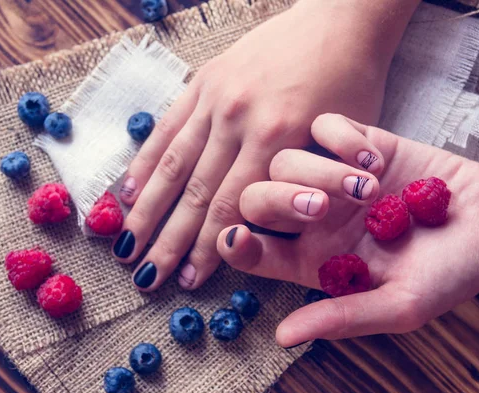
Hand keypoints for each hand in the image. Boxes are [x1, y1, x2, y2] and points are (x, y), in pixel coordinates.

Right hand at [113, 0, 420, 290]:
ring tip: (127, 243)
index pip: (232, 207)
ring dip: (147, 209)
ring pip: (174, 163)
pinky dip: (146, 160)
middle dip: (168, 241)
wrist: (338, 21)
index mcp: (278, 137)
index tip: (188, 281)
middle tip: (147, 277)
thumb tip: (276, 229)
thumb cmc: (350, 83)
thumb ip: (306, 182)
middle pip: (196, 193)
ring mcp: (216, 98)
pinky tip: (128, 190)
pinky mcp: (204, 80)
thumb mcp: (342, 138)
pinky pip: (168, 126)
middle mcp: (239, 120)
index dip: (206, 248)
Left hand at [216, 113, 478, 346]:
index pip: (250, 250)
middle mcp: (310, 217)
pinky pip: (322, 126)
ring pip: (284, 159)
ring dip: (321, 171)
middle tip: (325, 207)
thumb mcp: (400, 305)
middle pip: (255, 198)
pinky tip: (373, 157)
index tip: (239, 236)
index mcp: (310, 260)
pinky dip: (340, 137)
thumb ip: (341, 317)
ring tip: (370, 186)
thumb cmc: (450, 272)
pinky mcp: (356, 143)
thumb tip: (282, 337)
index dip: (233, 244)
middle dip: (279, 200)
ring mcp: (330, 177)